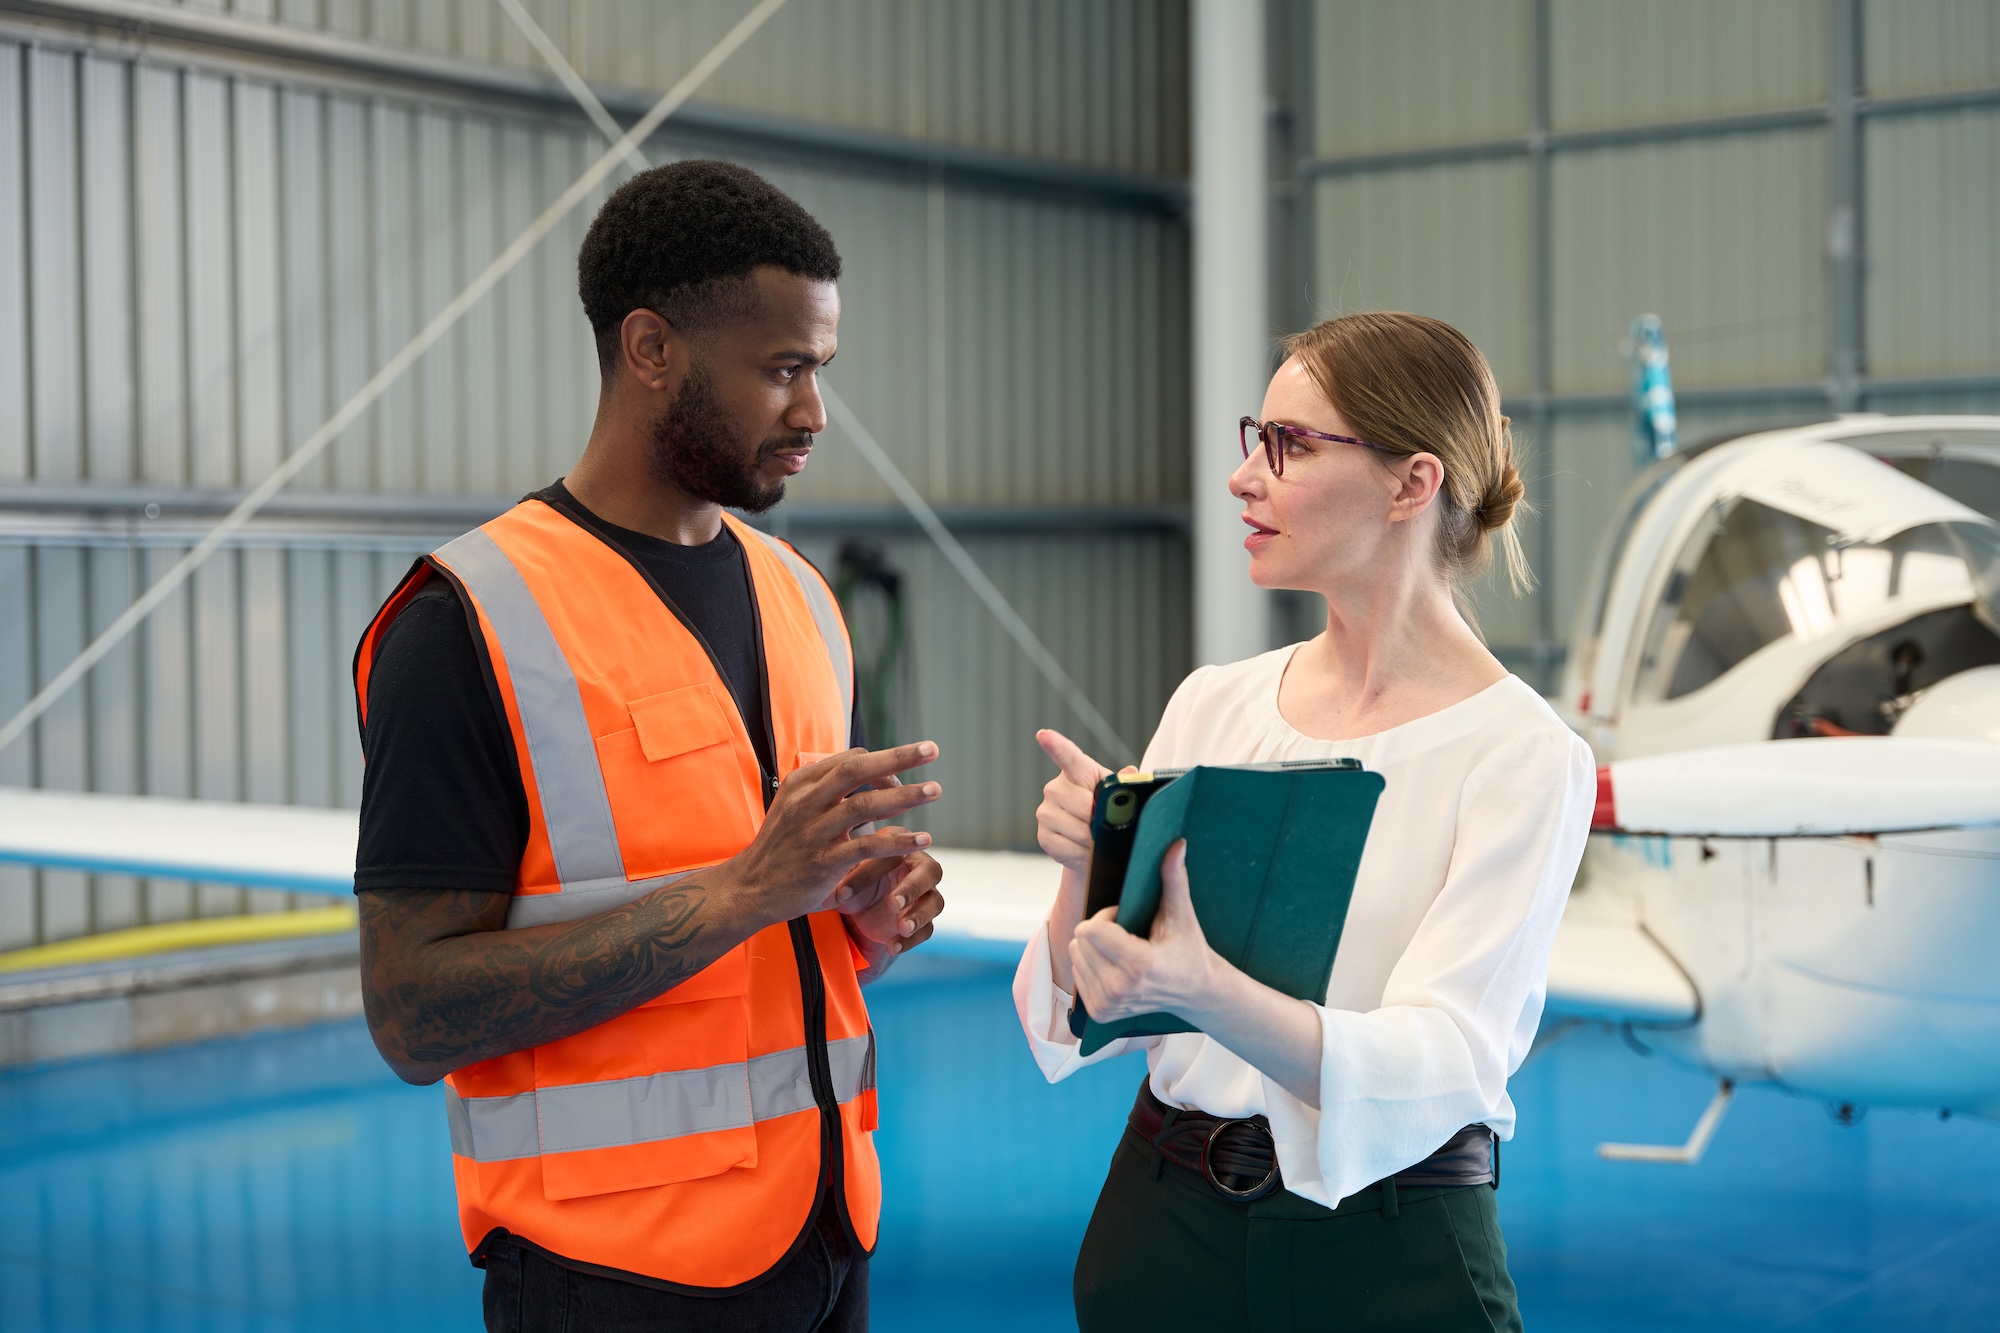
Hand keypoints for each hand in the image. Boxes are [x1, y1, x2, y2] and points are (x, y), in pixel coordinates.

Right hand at [715, 742, 942, 929]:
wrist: (750, 889)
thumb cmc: (782, 849)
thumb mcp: (795, 808)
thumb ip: (826, 790)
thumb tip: (865, 768)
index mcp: (801, 784)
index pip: (850, 760)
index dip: (881, 763)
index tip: (901, 776)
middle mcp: (806, 802)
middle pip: (858, 769)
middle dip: (898, 757)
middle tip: (932, 749)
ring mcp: (814, 832)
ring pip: (866, 804)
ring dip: (905, 796)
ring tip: (935, 791)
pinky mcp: (823, 862)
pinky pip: (867, 845)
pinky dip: (897, 840)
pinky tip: (922, 839)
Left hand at [827, 834, 944, 975]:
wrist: (856, 911)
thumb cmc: (853, 883)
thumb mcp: (842, 878)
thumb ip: (841, 879)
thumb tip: (834, 893)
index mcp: (898, 846)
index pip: (891, 852)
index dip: (869, 873)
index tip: (844, 893)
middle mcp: (918, 866)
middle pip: (930, 871)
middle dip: (912, 888)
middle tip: (893, 903)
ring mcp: (925, 894)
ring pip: (934, 902)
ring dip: (918, 916)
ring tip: (902, 928)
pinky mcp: (924, 920)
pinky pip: (927, 929)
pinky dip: (911, 940)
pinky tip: (893, 946)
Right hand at [1035, 729, 1113, 873]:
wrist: (1093, 846)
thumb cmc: (1105, 812)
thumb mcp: (1119, 796)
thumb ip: (1124, 784)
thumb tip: (1131, 771)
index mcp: (1077, 772)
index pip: (1067, 757)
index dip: (1055, 745)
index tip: (1044, 736)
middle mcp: (1055, 788)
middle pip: (1081, 804)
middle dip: (1097, 818)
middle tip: (1104, 824)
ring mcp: (1046, 812)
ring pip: (1076, 828)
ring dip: (1092, 839)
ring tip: (1096, 838)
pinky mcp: (1043, 836)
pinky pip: (1068, 847)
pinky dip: (1083, 853)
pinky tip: (1085, 849)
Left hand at [1068, 841, 1222, 1022]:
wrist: (1196, 994)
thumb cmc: (1188, 951)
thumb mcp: (1182, 915)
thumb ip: (1174, 878)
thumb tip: (1176, 844)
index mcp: (1138, 965)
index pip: (1090, 930)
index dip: (1106, 917)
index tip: (1126, 919)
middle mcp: (1120, 989)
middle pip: (1078, 940)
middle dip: (1098, 930)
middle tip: (1126, 934)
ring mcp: (1109, 1004)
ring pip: (1074, 955)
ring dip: (1092, 947)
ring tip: (1122, 950)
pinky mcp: (1101, 1013)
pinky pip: (1076, 973)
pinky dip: (1090, 964)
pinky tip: (1116, 966)